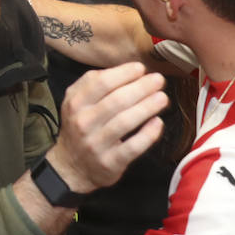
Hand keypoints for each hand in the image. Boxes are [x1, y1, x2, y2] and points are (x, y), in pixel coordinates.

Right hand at [47, 62, 166, 193]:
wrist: (71, 166)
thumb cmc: (80, 127)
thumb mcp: (76, 102)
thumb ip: (92, 84)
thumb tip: (124, 71)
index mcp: (75, 103)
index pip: (101, 83)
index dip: (124, 73)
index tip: (140, 68)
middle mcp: (84, 122)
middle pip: (117, 100)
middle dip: (141, 87)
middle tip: (158, 80)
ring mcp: (96, 143)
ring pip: (125, 122)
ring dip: (147, 107)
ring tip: (162, 97)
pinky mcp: (110, 162)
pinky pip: (133, 146)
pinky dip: (148, 134)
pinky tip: (158, 123)